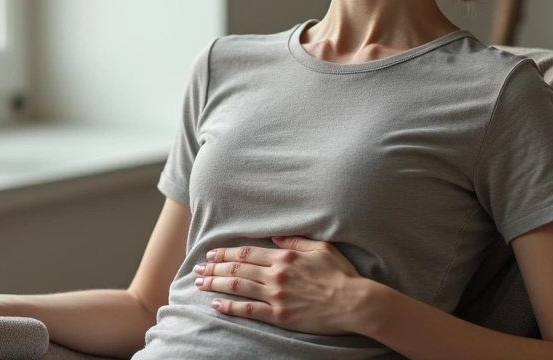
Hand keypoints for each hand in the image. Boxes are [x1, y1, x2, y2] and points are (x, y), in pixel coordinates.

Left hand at [194, 235, 377, 336]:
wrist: (355, 303)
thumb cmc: (342, 275)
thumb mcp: (321, 248)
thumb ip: (295, 241)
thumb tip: (275, 236)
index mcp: (284, 256)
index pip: (246, 253)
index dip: (225, 253)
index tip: (210, 254)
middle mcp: (276, 275)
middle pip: (237, 269)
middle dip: (213, 267)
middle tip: (197, 268)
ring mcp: (277, 296)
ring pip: (238, 287)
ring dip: (215, 284)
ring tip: (200, 283)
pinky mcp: (280, 316)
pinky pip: (249, 311)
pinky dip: (230, 307)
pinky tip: (216, 304)